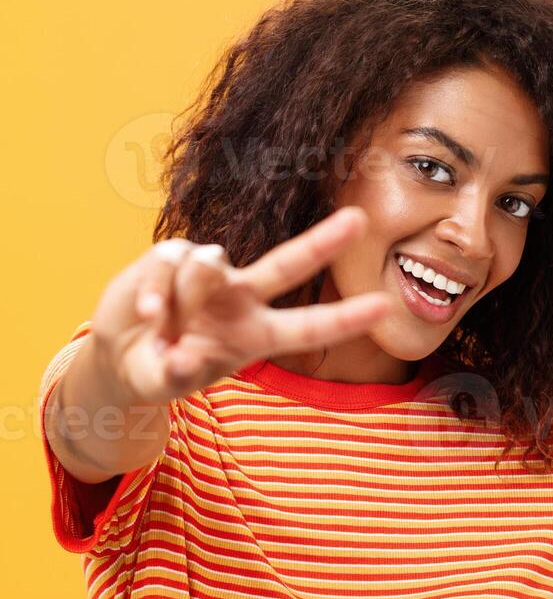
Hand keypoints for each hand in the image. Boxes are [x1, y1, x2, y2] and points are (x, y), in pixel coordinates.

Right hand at [87, 207, 394, 405]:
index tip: (384, 307)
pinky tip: (149, 313)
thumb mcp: (168, 379)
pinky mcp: (172, 258)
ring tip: (162, 323)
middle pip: (290, 263)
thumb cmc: (160, 370)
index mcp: (258, 334)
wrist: (121, 354)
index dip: (346, 318)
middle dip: (324, 241)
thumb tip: (184, 354)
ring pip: (210, 265)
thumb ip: (178, 370)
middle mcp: (243, 298)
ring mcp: (210, 275)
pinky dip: (157, 288)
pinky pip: (170, 261)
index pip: (310, 326)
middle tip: (361, 219)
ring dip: (187, 291)